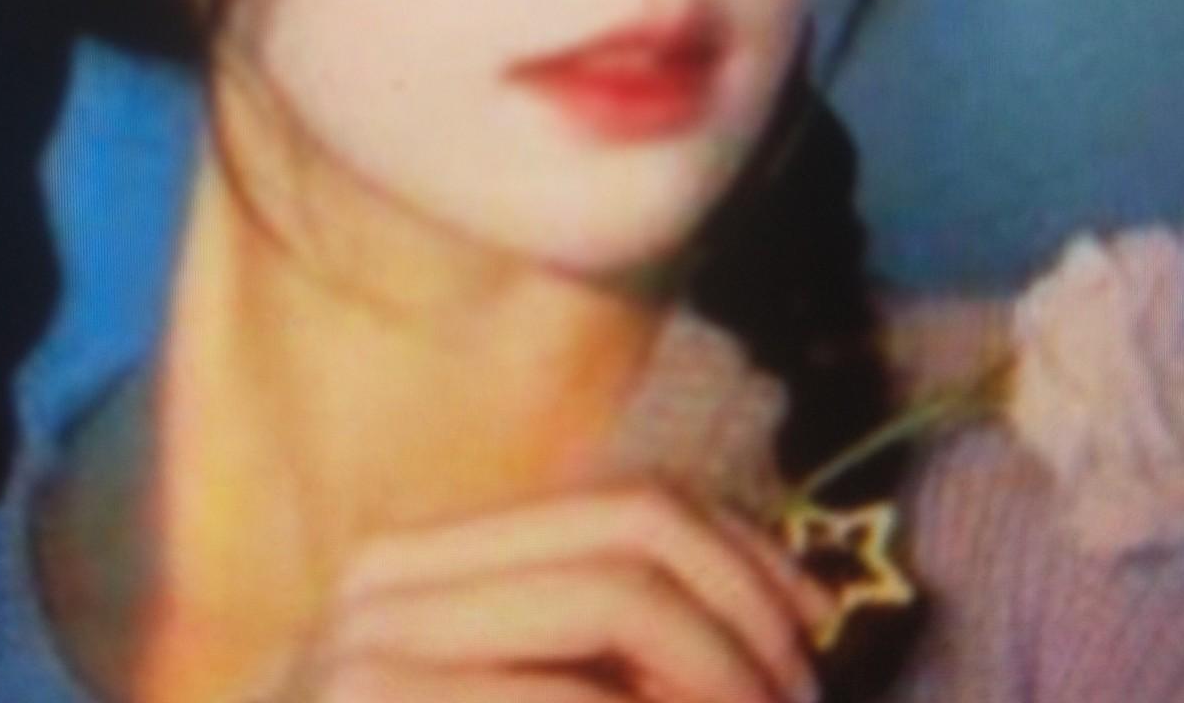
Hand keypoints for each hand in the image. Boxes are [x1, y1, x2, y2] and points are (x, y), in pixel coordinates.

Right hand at [267, 477, 834, 702]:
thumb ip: (582, 654)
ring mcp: (368, 653)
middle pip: (628, 532)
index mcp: (421, 559)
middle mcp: (388, 580)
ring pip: (614, 601)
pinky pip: (569, 700)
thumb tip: (765, 604)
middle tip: (806, 698)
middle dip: (747, 612)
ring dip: (721, 672)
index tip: (815, 624)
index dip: (741, 549)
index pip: (621, 501)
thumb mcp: (497, 695)